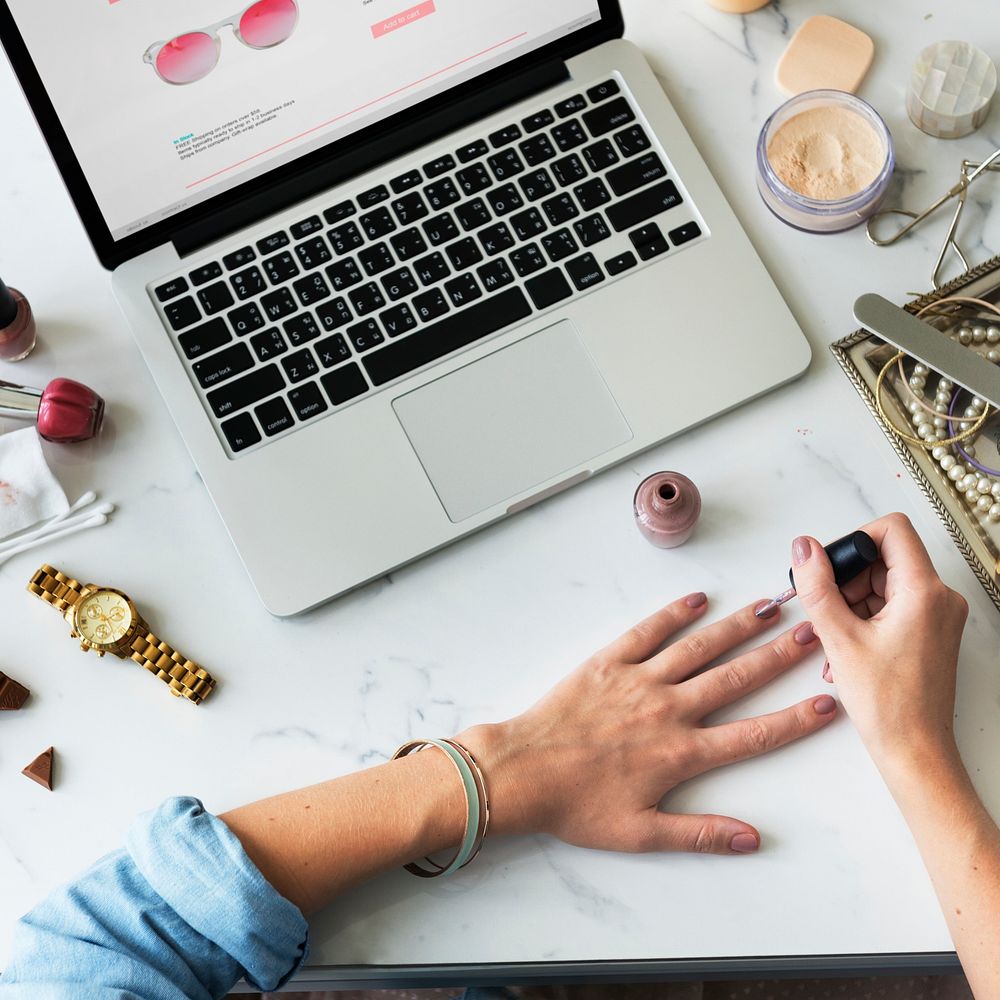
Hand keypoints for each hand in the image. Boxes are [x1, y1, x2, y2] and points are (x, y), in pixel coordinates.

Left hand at [459, 594, 834, 855]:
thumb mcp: (640, 833)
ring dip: (737, 627)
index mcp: (681, 754)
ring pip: (699, 648)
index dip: (795, 721)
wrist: (521, 772)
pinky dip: (674, 614)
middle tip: (812, 633)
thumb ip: (700, 834)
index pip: (753, 735)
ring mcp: (639, 681)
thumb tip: (753, 839)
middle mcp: (668, 710)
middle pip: (736, 678)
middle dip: (778, 655)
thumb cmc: (576, 806)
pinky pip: (647, 631)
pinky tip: (698, 600)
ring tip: (770, 607)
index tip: (827, 703)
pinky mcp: (608, 662)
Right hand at [790, 512, 968, 781]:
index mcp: (925, 592)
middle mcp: (940, 598)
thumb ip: (817, 586)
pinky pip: (892, 606)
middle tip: (828, 613)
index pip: (891, 529)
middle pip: (884, 558)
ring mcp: (937, 616)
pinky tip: (847, 649)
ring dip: (851, 603)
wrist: (915, 751)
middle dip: (848, 580)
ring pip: (884, 584)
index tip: (831, 569)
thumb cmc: (888, 705)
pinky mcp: (930, 632)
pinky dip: (864, 619)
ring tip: (836, 639)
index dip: (854, 541)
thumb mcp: (838, 638)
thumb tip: (803, 548)